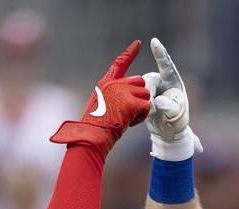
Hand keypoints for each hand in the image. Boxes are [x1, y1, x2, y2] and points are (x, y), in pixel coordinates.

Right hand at [51, 40, 150, 155]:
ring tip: (127, 119)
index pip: (120, 64)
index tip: (138, 44)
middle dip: (140, 96)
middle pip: (140, 81)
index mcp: (106, 84)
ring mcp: (122, 92)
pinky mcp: (131, 103)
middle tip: (129, 112)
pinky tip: (130, 122)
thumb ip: (112, 96)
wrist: (92, 136)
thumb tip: (127, 99)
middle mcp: (114, 84)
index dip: (130, 53)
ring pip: (145, 95)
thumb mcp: (100, 106)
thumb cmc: (94, 127)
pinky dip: (142, 117)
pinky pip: (146, 106)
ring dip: (141, 108)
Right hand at [143, 37, 202, 160]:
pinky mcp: (143, 96)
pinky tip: (142, 114)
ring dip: (142, 100)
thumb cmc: (177, 122)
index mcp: (173, 82)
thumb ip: (168, 107)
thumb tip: (157, 100)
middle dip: (148, 91)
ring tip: (151, 113)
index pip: (166, 66)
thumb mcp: (176, 115)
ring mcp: (151, 89)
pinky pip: (135, 95)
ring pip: (140, 88)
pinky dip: (137, 104)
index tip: (154, 41)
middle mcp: (161, 82)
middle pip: (149, 79)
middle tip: (152, 106)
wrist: (169, 132)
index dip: (160, 54)